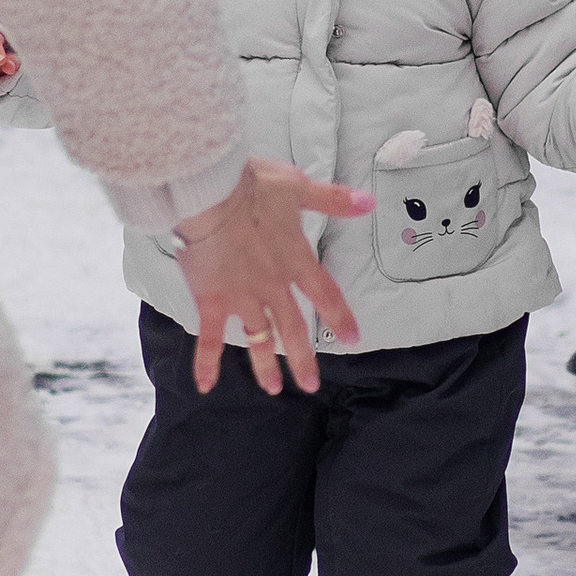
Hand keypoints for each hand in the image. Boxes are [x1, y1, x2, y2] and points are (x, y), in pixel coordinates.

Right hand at [173, 153, 371, 392]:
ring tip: (272, 389)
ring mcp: (242, 297)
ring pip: (258, 339)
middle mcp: (272, 286)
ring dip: (264, 366)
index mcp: (295, 260)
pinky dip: (206, 364)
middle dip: (302, 359)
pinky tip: (205, 386)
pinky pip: (209, 339)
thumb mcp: (297, 186)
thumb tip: (369, 201)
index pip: (325, 295)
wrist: (207, 192)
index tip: (353, 338)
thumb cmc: (251, 186)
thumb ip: (333, 199)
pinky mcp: (212, 300)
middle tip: (310, 385)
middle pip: (293, 329)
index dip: (340, 318)